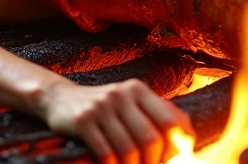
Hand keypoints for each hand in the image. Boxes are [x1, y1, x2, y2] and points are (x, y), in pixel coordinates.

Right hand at [41, 79, 193, 163]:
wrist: (59, 99)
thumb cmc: (103, 106)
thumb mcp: (129, 101)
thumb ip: (157, 114)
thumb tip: (188, 138)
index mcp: (138, 90)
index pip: (170, 121)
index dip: (175, 146)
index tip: (170, 160)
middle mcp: (121, 95)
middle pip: (151, 138)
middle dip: (153, 162)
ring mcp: (101, 107)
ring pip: (129, 149)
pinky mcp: (83, 122)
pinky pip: (106, 153)